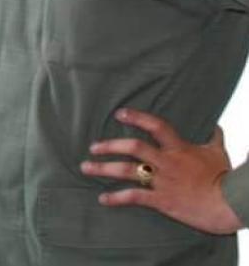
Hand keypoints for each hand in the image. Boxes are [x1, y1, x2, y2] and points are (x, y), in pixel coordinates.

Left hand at [81, 108, 242, 233]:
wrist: (229, 203)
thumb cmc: (225, 178)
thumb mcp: (219, 153)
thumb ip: (213, 138)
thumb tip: (214, 125)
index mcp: (179, 148)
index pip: (156, 126)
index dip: (137, 117)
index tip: (119, 113)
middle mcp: (167, 162)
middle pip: (133, 147)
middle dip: (110, 146)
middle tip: (93, 147)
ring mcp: (163, 181)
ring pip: (127, 170)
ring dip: (104, 168)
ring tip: (86, 167)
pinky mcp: (162, 200)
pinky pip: (134, 197)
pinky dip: (116, 198)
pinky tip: (103, 199)